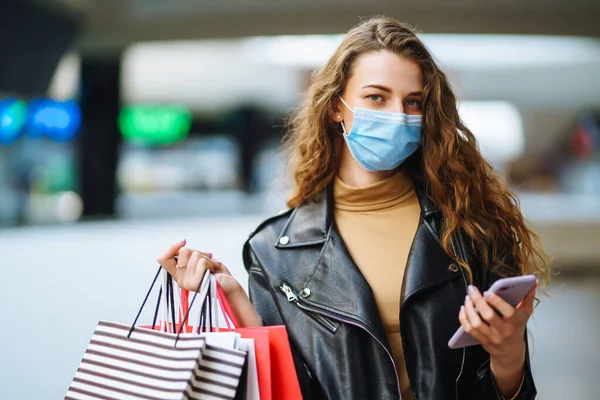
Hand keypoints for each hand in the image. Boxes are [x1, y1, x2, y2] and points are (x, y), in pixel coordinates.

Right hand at [157, 239, 261, 326]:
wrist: (229, 284)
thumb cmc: (215, 271)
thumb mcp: (198, 258)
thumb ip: (188, 253)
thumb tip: (182, 243)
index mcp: (177, 273)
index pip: (161, 258)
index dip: (171, 247)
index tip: (184, 241)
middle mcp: (179, 279)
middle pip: (183, 251)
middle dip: (198, 252)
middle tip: (207, 260)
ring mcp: (186, 283)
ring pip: (194, 255)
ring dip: (207, 258)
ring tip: (211, 267)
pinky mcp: (195, 284)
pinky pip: (201, 263)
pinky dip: (211, 263)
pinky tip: (213, 271)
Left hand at [458, 280, 537, 396]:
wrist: (511, 352)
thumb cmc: (517, 328)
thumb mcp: (525, 313)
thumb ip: (528, 297)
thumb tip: (533, 281)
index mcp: (515, 321)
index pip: (507, 312)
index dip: (496, 302)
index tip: (487, 292)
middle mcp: (504, 330)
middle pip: (488, 316)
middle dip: (478, 301)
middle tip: (471, 289)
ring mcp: (492, 337)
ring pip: (476, 324)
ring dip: (469, 309)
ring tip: (467, 298)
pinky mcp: (482, 341)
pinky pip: (469, 330)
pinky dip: (463, 319)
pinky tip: (463, 308)